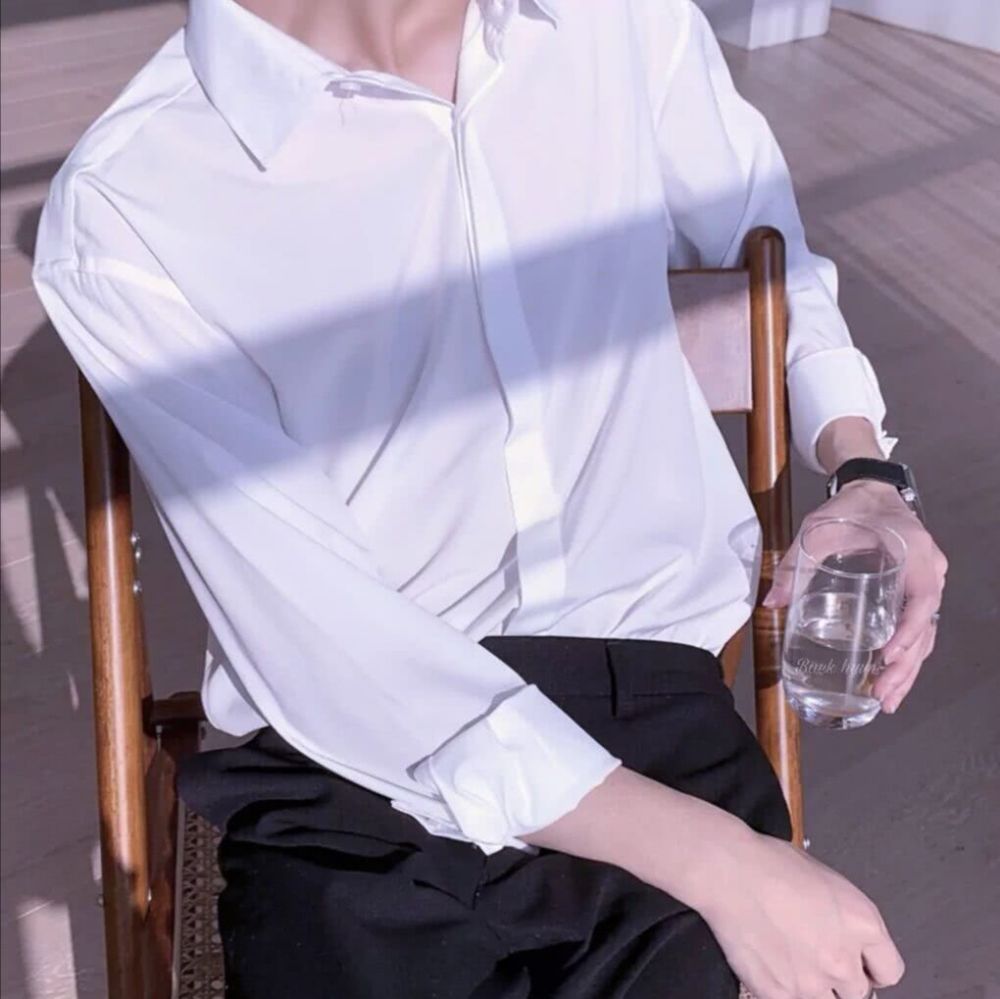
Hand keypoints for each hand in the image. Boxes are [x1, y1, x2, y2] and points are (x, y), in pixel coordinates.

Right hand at [695, 828, 903, 998]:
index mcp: (862, 924)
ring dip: (810, 987)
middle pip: (858, 993)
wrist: (728, 872)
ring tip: (788, 960)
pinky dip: (781, 990)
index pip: (889, 971)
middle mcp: (844, 959)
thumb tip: (842, 936)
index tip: (858, 965)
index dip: (870, 967)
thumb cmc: (769, 863)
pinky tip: (768, 964)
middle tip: (813, 958)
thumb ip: (844, 919)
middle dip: (839, 979)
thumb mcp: (825, 881)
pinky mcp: (779, 994)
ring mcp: (811, 982)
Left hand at [765, 479, 947, 713]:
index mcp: (914, 551)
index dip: (909, 630)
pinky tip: (890, 679)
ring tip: (887, 699)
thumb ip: (794, 565)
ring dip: (908, 669)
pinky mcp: (917, 592)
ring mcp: (927, 583)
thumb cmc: (851, 508)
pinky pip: (918, 628)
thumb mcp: (818, 531)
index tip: (888, 654)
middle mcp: (929, 570)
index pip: (922, 598)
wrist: (870, 492)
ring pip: (925, 634)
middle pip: (926, 626)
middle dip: (906, 665)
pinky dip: (907, 655)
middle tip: (883, 694)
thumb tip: (771, 602)